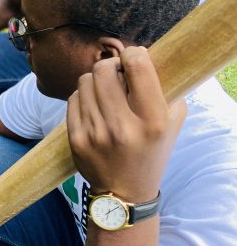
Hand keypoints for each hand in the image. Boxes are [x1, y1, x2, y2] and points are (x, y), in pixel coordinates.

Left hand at [67, 46, 186, 201]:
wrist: (124, 192)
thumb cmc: (150, 152)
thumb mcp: (171, 124)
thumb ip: (165, 90)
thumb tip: (143, 57)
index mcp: (152, 121)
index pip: (138, 66)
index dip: (134, 53)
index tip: (134, 57)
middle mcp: (122, 127)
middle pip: (104, 70)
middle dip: (111, 65)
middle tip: (117, 74)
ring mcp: (95, 133)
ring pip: (85, 81)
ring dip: (96, 80)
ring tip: (105, 92)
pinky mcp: (76, 138)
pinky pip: (74, 98)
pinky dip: (84, 96)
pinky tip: (94, 106)